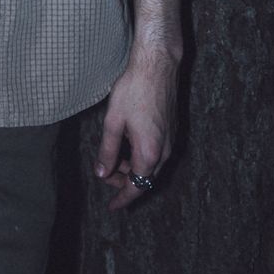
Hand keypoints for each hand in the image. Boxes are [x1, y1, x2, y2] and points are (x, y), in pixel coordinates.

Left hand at [95, 44, 178, 211]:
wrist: (157, 65)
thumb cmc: (134, 90)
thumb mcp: (113, 122)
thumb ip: (108, 150)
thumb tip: (101, 173)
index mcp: (149, 152)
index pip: (136, 187)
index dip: (123, 198)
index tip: (112, 207)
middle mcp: (164, 150)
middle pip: (145, 179)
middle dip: (125, 183)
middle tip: (105, 176)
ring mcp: (170, 140)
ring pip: (151, 166)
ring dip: (133, 169)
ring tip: (113, 161)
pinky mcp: (171, 129)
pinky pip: (157, 153)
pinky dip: (141, 158)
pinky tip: (127, 145)